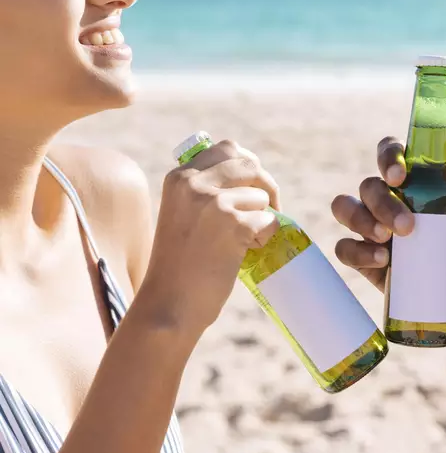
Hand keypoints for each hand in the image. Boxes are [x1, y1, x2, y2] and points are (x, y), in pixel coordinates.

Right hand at [138, 139, 280, 336]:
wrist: (169, 304)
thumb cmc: (180, 265)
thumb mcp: (182, 215)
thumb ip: (205, 191)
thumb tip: (251, 172)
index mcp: (179, 177)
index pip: (225, 148)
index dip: (247, 166)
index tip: (253, 187)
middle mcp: (193, 183)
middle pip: (250, 164)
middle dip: (266, 185)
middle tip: (268, 210)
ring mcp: (213, 202)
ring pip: (261, 195)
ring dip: (262, 218)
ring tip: (243, 242)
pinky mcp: (232, 223)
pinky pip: (269, 221)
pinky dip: (265, 238)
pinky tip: (245, 252)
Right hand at [331, 137, 445, 296]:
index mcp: (414, 179)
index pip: (390, 152)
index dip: (388, 157)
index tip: (400, 177)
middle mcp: (388, 198)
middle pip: (369, 185)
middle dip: (382, 203)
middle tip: (406, 226)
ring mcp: (373, 227)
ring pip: (345, 208)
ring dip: (361, 220)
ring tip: (387, 240)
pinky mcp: (366, 257)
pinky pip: (344, 248)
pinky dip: (356, 251)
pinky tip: (381, 260)